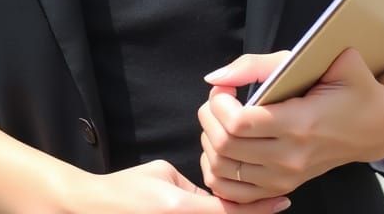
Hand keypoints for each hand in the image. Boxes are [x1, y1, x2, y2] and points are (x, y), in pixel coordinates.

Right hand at [72, 160, 290, 213]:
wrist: (101, 208)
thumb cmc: (132, 187)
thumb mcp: (166, 174)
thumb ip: (195, 184)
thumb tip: (219, 190)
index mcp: (183, 207)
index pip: (231, 211)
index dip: (260, 208)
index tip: (282, 201)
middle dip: (253, 212)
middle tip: (276, 201)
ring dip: (238, 213)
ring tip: (259, 204)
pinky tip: (230, 207)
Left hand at [198, 49, 383, 201]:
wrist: (375, 124)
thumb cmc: (344, 83)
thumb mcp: (309, 59)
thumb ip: (257, 64)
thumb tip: (214, 77)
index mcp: (299, 123)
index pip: (238, 124)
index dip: (218, 103)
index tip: (224, 88)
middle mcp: (291, 157)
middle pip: (225, 147)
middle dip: (208, 118)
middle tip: (218, 99)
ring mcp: (287, 178)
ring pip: (224, 171)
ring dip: (210, 141)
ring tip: (221, 119)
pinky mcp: (283, 188)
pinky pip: (235, 194)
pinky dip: (219, 172)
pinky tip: (224, 147)